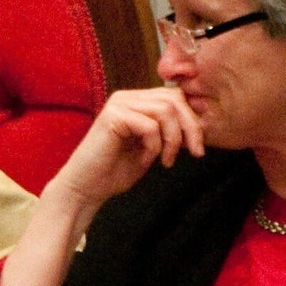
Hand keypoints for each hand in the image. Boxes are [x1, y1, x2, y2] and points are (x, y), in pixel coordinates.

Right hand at [50, 86, 203, 210]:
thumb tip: (199, 125)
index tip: (197, 147)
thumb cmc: (114, 172)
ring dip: (173, 140)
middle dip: (191, 127)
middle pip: (174, 99)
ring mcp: (119, 104)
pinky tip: (145, 161)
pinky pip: (150, 126)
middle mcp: (127, 97)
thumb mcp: (151, 149)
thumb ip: (169, 133)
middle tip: (195, 153)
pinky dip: (154, 147)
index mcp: (136, 102)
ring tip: (166, 161)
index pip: (175, 97)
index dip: (192, 120)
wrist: (85, 188)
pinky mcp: (113, 116)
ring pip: (166, 110)